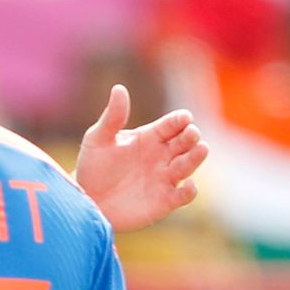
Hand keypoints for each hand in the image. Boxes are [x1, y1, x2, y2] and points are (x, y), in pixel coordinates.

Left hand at [75, 84, 209, 231]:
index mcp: (149, 137)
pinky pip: (183, 195)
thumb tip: (119, 88)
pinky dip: (190, 191)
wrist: (87, 200)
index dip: (179, 120)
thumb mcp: (98, 139)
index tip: (184, 117)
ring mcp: (165, 178)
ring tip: (201, 148)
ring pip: (188, 165)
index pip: (170, 125)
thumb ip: (112, 117)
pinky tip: (189, 184)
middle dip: (190, 137)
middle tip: (192, 133)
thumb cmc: (93, 167)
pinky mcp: (165, 201)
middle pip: (184, 143)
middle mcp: (162, 156)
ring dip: (196, 158)